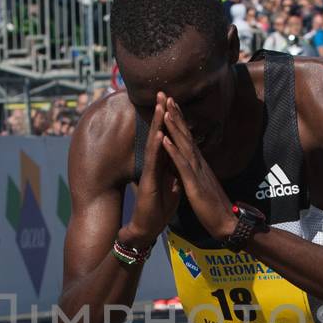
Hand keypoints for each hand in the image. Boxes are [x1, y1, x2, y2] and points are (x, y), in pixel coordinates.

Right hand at [123, 94, 182, 248]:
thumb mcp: (171, 188)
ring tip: (160, 104)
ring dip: (157, 123)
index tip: (172, 103)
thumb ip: (173, 175)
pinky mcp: (149, 181)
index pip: (166, 138)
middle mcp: (154, 164)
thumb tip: (178, 165)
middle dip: (161, 113)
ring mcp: (150, 171)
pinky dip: (156, 145)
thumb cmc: (156, 211)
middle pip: (158, 133)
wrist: (145, 229)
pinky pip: (153, 160)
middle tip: (162, 92)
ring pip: (154, 142)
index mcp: (161, 165)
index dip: (169, 121)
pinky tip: (158, 132)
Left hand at [156, 94, 234, 239]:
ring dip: (174, 127)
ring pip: (184, 145)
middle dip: (176, 115)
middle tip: (167, 96)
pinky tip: (164, 139)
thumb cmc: (213, 208)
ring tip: (165, 109)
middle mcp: (199, 163)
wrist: (227, 223)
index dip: (180, 122)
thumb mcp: (201, 186)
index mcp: (199, 164)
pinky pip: (182, 165)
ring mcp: (197, 172)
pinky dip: (172, 151)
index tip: (171, 105)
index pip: (188, 138)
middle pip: (186, 135)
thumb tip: (189, 166)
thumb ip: (195, 174)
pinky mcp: (194, 183)